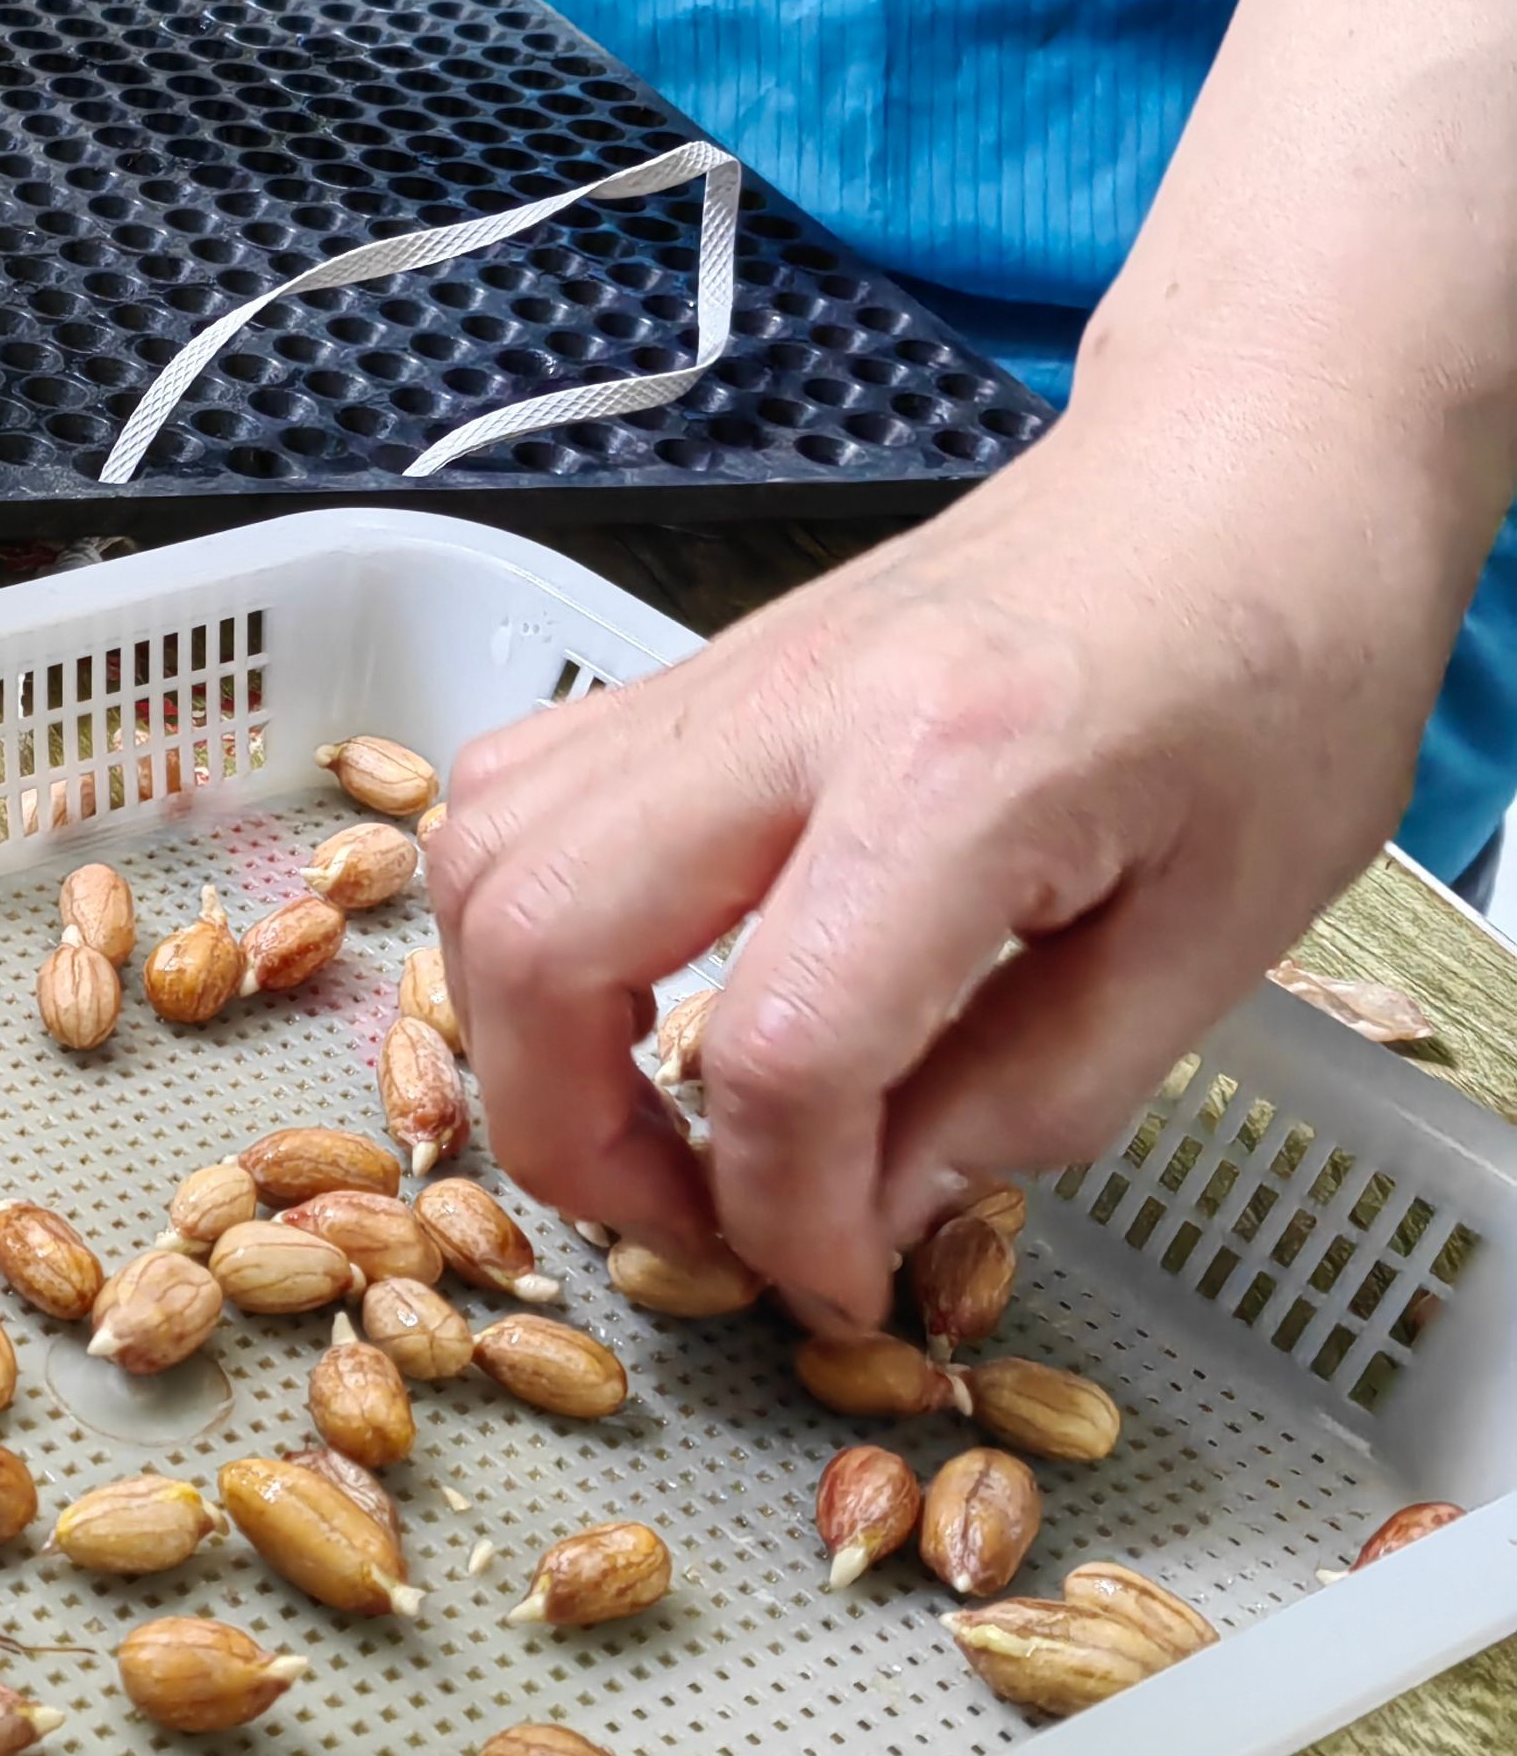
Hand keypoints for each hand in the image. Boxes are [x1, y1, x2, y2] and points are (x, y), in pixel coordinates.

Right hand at [424, 386, 1471, 1330]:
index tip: (837, 1283)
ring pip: (480, 864)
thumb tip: (866, 1215)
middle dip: (575, 1138)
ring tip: (647, 1117)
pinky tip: (622, 988)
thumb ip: (1032, 1095)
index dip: (784, 1214)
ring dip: (516, 1034)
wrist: (1239, 471)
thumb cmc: (1276, 674)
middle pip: (541, 943)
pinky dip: (518, 931)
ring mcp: (711, 676)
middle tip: (692, 1220)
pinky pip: (508, 804)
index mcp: (957, 773)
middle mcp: (788, 710)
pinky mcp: (681, 675)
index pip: (780, 1049)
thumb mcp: (1221, 934)